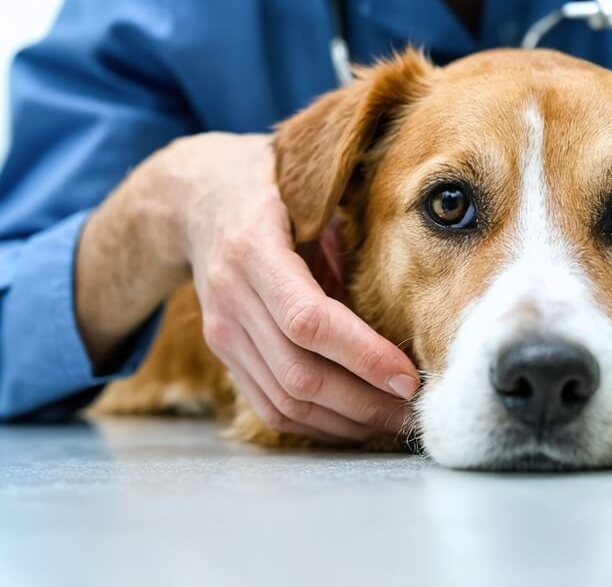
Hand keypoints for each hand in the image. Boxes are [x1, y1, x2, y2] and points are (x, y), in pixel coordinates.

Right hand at [164, 132, 418, 442]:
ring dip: (345, 422)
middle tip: (417, 410)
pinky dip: (317, 424)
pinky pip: (269, 407)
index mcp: (253, 248)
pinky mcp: (223, 353)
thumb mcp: (308, 190)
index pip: (307, 320)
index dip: (362, 354)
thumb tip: (415, 286)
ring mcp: (222, 331)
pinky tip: (356, 421)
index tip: (409, 376)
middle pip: (298, 374)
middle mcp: (231, 297)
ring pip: (284, 401)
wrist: (194, 199)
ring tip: (394, 421)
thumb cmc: (271, 187)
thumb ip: (349, 229)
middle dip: (364, 402)